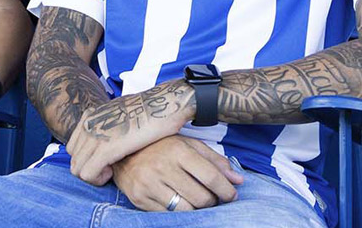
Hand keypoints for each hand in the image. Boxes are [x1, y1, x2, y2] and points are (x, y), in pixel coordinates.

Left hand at [67, 80, 194, 184]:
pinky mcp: (105, 148)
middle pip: (73, 159)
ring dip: (93, 176)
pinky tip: (113, 172)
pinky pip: (87, 173)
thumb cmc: (151, 111)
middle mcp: (89, 124)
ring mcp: (94, 135)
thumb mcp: (122, 113)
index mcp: (91, 115)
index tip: (106, 159)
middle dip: (89, 168)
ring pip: (77, 169)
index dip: (87, 158)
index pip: (73, 146)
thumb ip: (110, 124)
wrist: (165, 104)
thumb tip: (110, 137)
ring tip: (112, 171)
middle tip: (109, 169)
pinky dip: (98, 179)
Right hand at [112, 136, 242, 211]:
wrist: (123, 151)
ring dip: (197, 209)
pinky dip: (178, 212)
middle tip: (211, 197)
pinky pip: (168, 215)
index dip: (225, 190)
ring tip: (195, 200)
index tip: (231, 195)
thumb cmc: (161, 147)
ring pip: (186, 210)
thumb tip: (238, 180)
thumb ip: (214, 161)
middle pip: (201, 197)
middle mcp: (163, 167)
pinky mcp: (139, 198)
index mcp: (178, 150)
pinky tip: (178, 201)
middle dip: (212, 201)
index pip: (210, 176)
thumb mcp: (188, 145)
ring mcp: (149, 184)